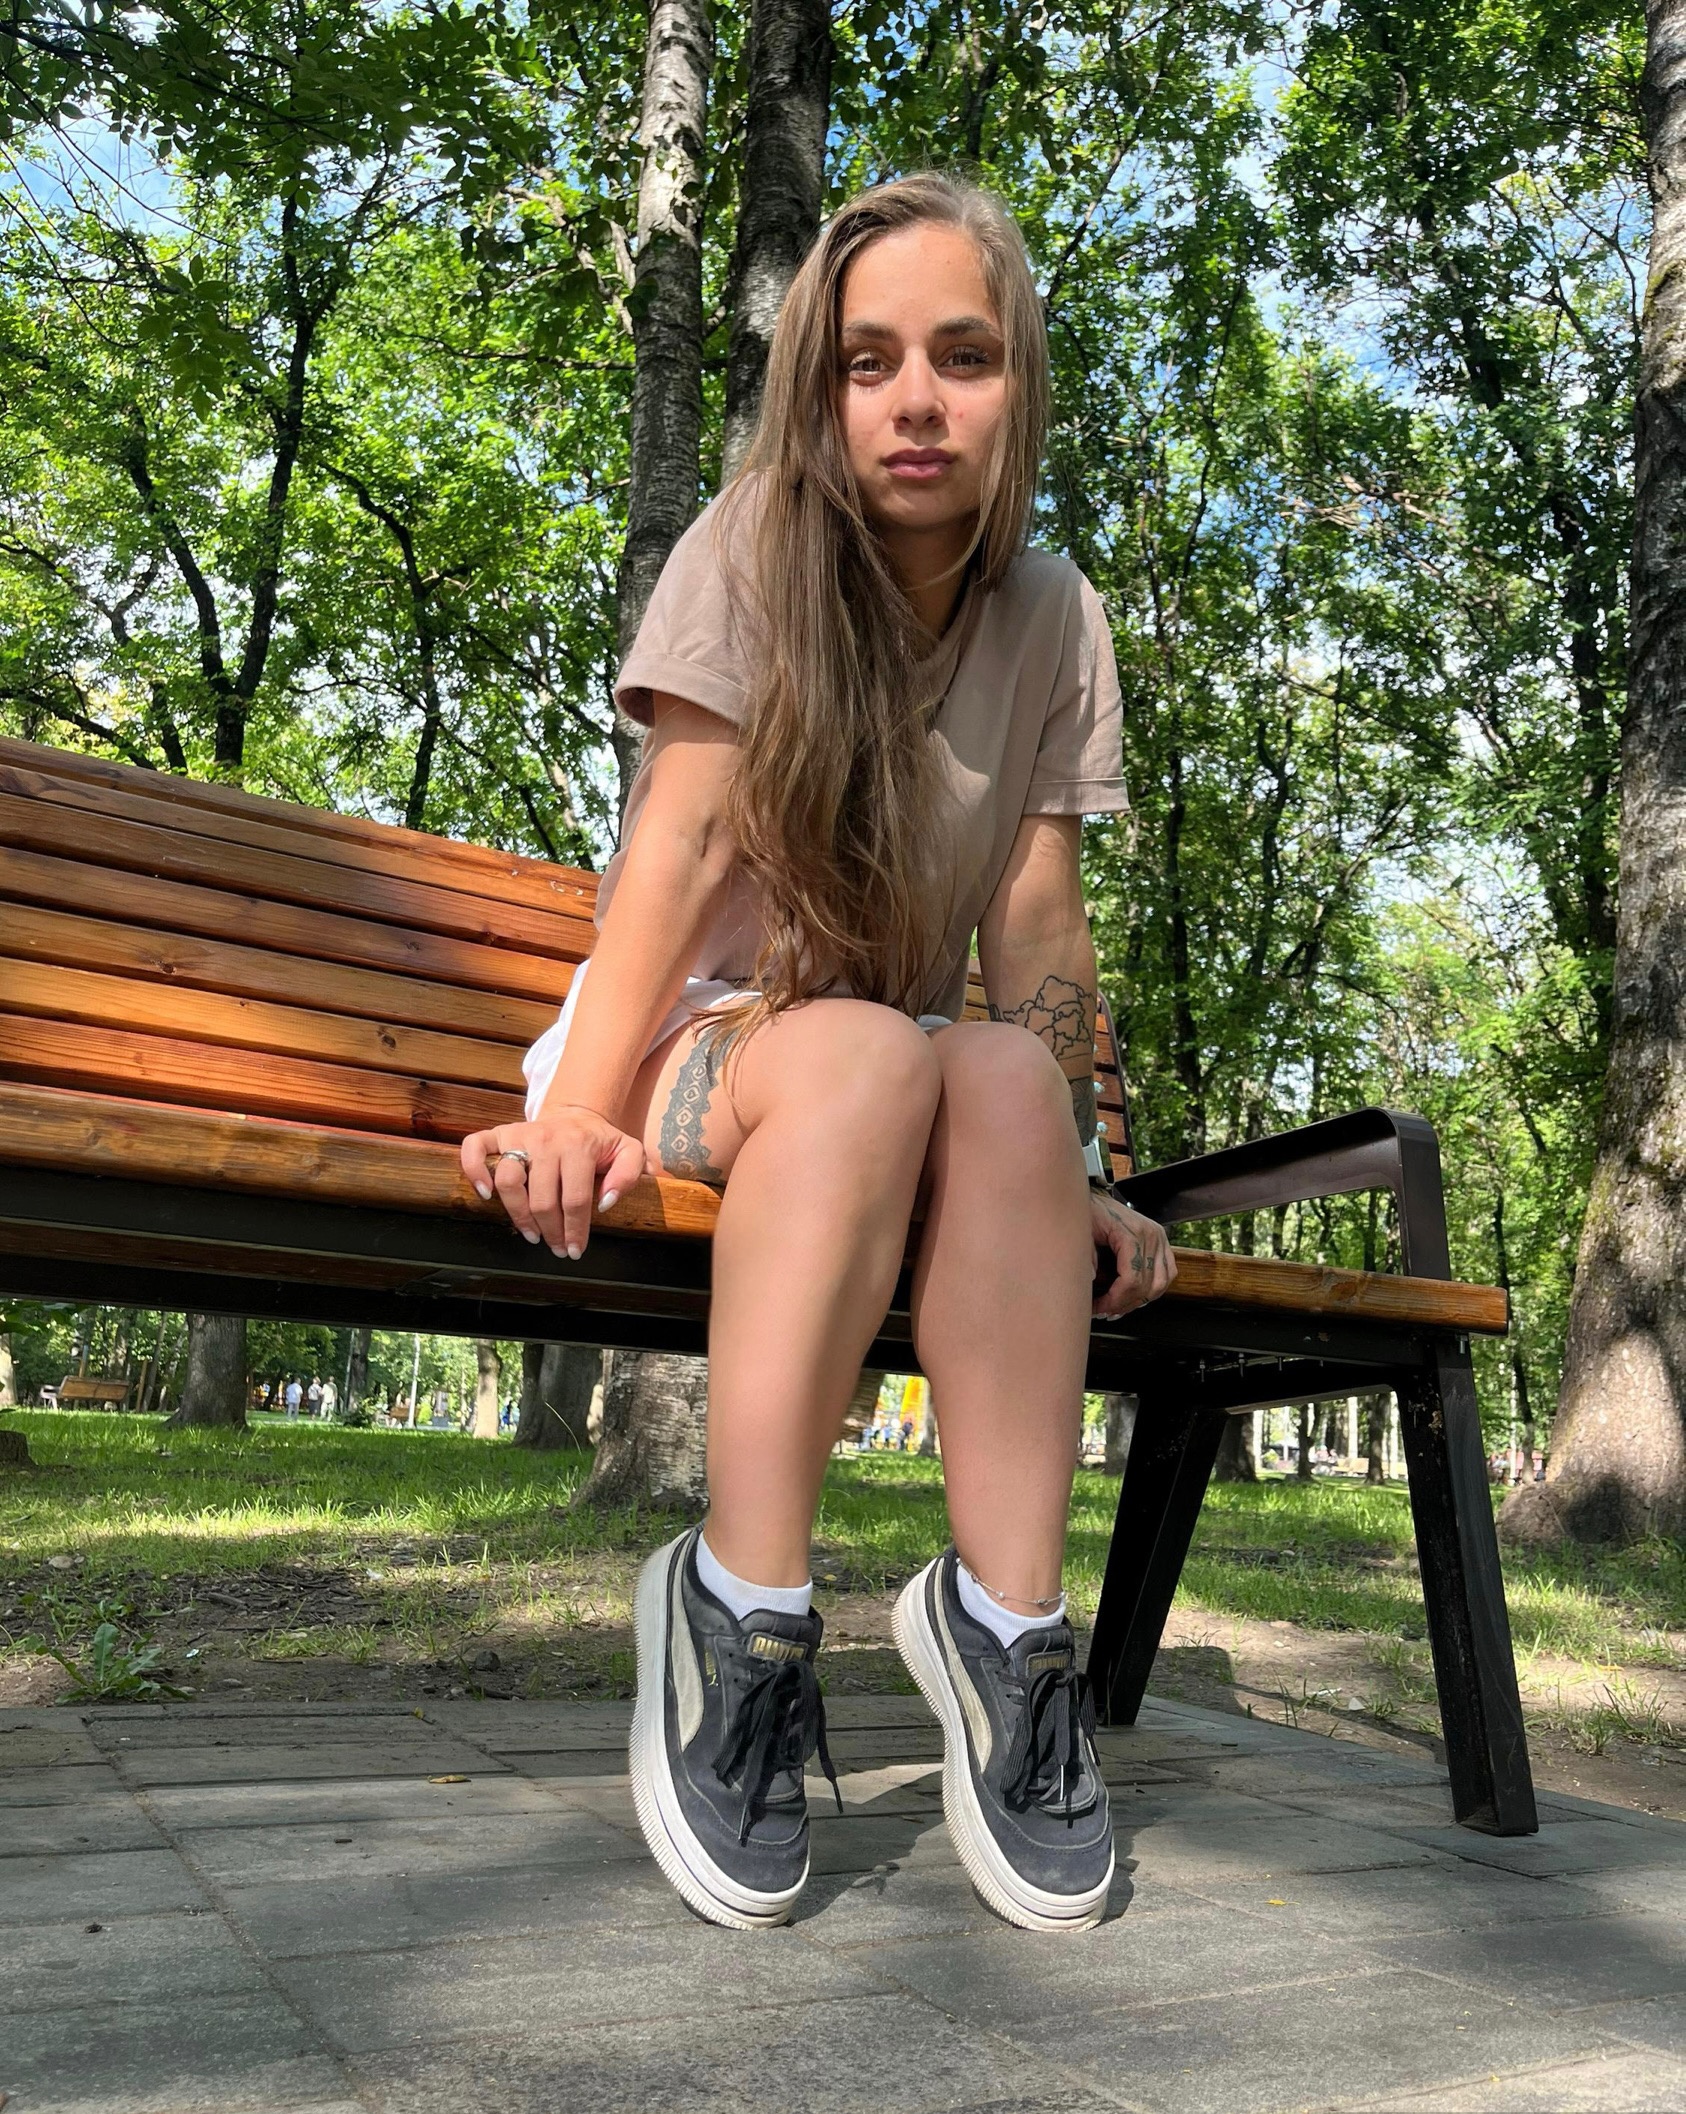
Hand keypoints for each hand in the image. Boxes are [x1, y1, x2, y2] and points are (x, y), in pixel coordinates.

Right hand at [461, 1105, 645, 1261]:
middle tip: (557, 1248)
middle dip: (551, 1231)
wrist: (576, 1115)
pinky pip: (475, 1148)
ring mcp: (519, 1135)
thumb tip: (606, 1202)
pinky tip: (486, 1195)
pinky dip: (474, 1171)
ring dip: (519, 1216)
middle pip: (542, 1199)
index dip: (575, 1231)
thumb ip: (628, 1175)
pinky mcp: (499, 1133)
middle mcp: (546, 1139)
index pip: (575, 1199)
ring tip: (532, 1234)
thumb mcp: (629, 1151)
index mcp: (579, 1146)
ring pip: (508, 1182)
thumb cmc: (600, 1141)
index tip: (575, 1250)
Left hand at [1090, 1192, 1176, 1318]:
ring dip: (1138, 1301)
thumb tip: (1089, 1281)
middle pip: (1146, 1286)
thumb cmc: (1089, 1212)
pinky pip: (1167, 1274)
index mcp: (1131, 1233)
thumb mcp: (1081, 1233)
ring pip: (1159, 1284)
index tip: (1098, 1307)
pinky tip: (1136, 1295)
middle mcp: (1151, 1236)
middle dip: (1123, 1304)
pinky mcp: (1161, 1242)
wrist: (1096, 1198)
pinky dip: (1154, 1289)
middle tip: (1103, 1311)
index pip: (1131, 1280)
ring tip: (1118, 1307)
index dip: (1114, 1300)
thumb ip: (1085, 1258)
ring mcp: (1159, 1239)